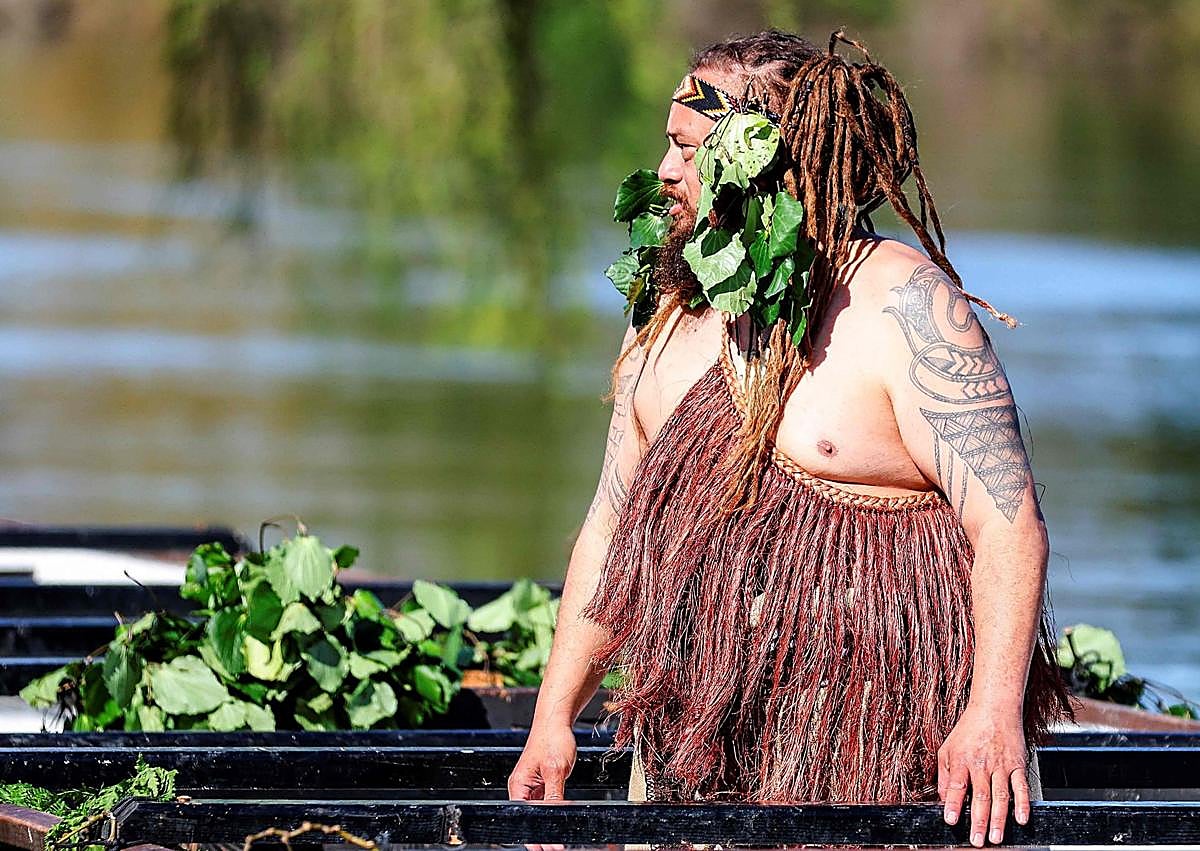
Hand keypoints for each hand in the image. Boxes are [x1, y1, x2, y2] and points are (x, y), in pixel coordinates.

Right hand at [508, 722, 577, 850]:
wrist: (557, 722)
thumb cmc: (552, 738)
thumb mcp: (556, 769)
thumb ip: (554, 796)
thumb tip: (555, 816)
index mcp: (519, 785)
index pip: (523, 816)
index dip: (533, 834)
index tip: (545, 846)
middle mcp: (523, 788)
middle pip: (530, 817)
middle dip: (542, 832)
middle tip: (556, 845)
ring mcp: (533, 787)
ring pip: (540, 812)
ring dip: (549, 822)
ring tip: (559, 837)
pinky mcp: (544, 784)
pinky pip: (547, 803)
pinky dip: (555, 811)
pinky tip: (562, 819)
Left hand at [938, 703, 1029, 846]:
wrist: (995, 708)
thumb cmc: (969, 730)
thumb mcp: (947, 748)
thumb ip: (944, 775)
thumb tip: (942, 800)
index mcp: (960, 759)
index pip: (956, 785)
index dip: (952, 803)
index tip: (950, 820)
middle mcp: (981, 764)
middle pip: (980, 795)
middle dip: (978, 821)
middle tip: (977, 840)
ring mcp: (1001, 765)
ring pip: (1000, 796)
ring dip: (999, 819)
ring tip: (996, 837)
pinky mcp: (1018, 765)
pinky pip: (1021, 787)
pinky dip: (1023, 804)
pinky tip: (1021, 819)